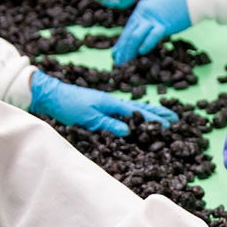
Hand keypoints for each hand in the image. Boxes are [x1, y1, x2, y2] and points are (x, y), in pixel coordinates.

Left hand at [29, 70, 177, 136]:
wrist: (51, 95)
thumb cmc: (69, 105)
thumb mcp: (89, 117)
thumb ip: (109, 124)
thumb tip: (129, 131)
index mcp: (113, 104)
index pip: (139, 113)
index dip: (155, 119)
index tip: (170, 124)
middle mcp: (113, 102)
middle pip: (141, 108)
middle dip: (158, 113)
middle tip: (175, 117)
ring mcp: (107, 103)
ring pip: (134, 108)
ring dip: (150, 111)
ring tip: (163, 114)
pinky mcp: (101, 106)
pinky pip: (124, 110)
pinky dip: (136, 112)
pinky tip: (138, 115)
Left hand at [112, 0, 190, 63]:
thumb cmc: (180, 6)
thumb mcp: (159, 11)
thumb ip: (150, 22)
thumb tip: (144, 37)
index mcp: (141, 10)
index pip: (128, 29)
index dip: (121, 43)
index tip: (117, 55)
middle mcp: (144, 13)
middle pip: (129, 33)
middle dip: (123, 50)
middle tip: (119, 63)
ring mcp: (153, 18)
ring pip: (136, 35)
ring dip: (130, 51)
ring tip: (127, 62)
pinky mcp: (165, 23)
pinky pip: (152, 35)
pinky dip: (146, 44)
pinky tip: (142, 52)